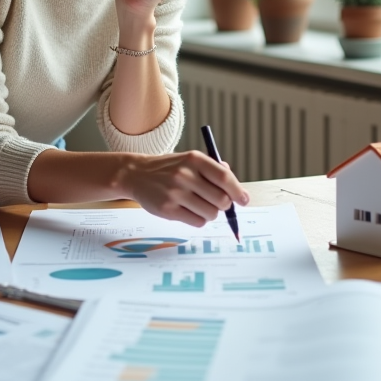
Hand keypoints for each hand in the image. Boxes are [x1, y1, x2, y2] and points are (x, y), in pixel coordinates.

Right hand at [121, 151, 249, 226]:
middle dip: (224, 205)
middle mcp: (185, 175)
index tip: (244, 200)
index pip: (224, 177)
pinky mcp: (168, 209)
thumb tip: (237, 189)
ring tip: (199, 206)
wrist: (137, 174)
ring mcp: (175, 193)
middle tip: (218, 203)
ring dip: (211, 214)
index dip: (238, 191)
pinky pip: (197, 222)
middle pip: (221, 199)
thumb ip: (213, 170)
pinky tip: (189, 211)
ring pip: (210, 214)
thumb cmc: (169, 168)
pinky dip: (198, 220)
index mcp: (194, 159)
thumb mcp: (190, 160)